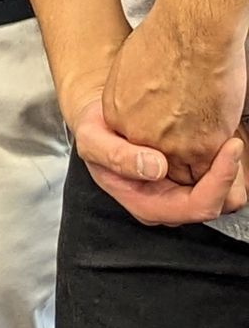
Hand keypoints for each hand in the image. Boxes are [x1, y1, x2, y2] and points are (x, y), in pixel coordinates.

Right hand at [70, 92, 246, 225]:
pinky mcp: (191, 180)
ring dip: (234, 171)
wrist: (100, 121)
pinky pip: (222, 179)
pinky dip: (227, 161)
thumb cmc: (95, 131)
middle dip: (232, 177)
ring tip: (230, 137)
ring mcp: (182, 194)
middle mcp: (169, 205)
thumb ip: (117, 156)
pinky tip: (222, 137)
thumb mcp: (92, 140)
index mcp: (147, 204)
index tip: (230, 147)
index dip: (219, 181)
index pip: (196, 206)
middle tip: (234, 139)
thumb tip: (155, 168)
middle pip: (218, 205)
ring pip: (226, 196)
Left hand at [103, 2, 248, 185]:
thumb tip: (153, 103)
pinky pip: (215, 173)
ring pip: (190, 177)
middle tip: (203, 147)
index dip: (164, 143)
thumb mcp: (132, 66)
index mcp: (117, 115)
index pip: (139, 146)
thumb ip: (137, 96)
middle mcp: (137, 137)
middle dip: (183, 163)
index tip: (180, 131)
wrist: (191, 29)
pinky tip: (232, 144)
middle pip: (161, 166)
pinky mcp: (201, 148)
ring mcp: (168, 146)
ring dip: (208, 169)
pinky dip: (226, 166)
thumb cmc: (169, 35)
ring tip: (220, 147)